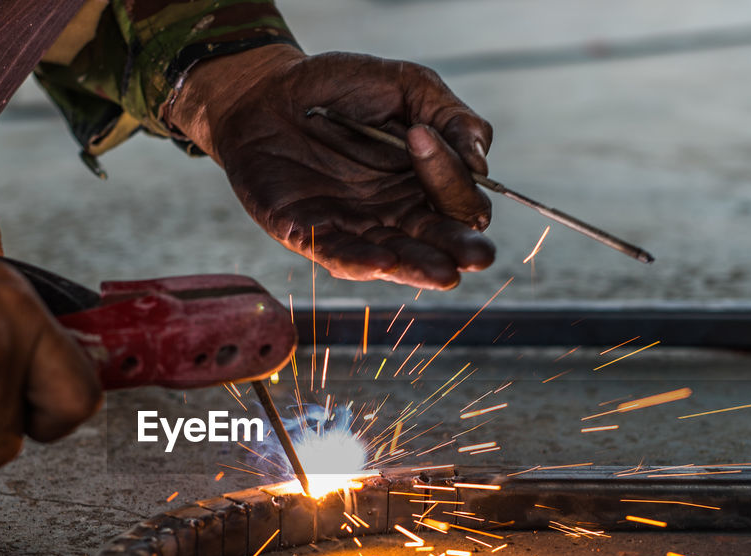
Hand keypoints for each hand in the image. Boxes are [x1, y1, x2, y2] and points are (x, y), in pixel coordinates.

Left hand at [169, 46, 495, 289]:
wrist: (267, 90)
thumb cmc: (341, 88)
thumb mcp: (408, 86)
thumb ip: (452, 117)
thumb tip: (483, 164)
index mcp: (424, 182)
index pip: (459, 197)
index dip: (453, 178)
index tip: (421, 136)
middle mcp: (395, 212)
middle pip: (436, 239)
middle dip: (459, 248)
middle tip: (478, 256)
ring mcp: (354, 226)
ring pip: (394, 257)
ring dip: (418, 267)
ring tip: (444, 274)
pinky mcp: (309, 232)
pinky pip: (338, 254)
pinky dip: (361, 261)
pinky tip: (386, 263)